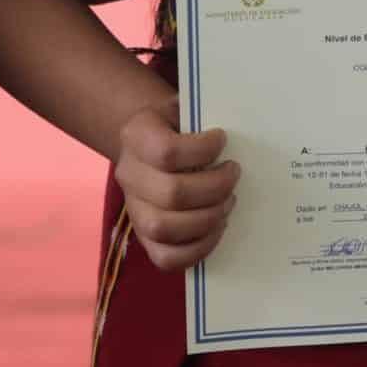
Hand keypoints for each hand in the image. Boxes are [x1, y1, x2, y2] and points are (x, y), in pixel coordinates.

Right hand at [113, 98, 240, 271]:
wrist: (150, 142)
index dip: (202, 150)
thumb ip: (204, 116)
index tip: (223, 139)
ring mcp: (134, 209)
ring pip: (165, 228)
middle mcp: (128, 174)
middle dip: (215, 187)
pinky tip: (218, 226)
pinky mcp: (144, 237)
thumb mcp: (186, 108)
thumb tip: (239, 133)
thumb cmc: (178, 125)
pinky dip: (198, 248)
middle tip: (234, 173)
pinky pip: (166, 258)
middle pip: (171, 194)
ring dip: (208, 217)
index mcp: (135, 135)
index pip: (166, 152)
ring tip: (228, 201)